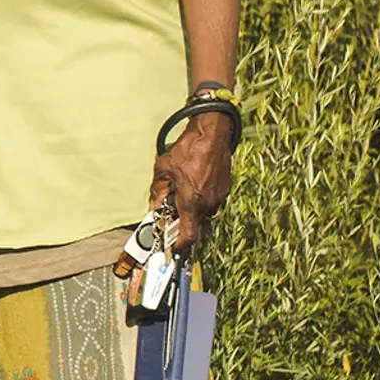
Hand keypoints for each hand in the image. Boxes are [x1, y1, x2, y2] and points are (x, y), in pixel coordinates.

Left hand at [149, 114, 233, 251]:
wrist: (212, 133)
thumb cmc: (188, 149)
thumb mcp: (163, 170)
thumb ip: (158, 192)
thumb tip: (154, 205)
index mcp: (192, 202)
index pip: (189, 236)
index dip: (180, 245)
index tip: (173, 246)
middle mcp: (208, 203)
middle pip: (195, 223)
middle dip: (183, 219)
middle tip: (173, 207)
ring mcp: (219, 196)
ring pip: (204, 210)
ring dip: (193, 206)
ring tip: (184, 188)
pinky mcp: (225, 187)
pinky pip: (211, 199)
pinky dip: (202, 196)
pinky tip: (195, 181)